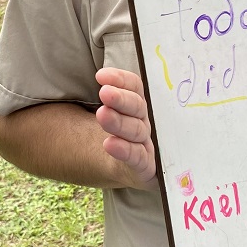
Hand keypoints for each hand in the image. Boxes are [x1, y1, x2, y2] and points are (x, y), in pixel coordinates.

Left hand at [95, 68, 156, 183]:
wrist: (123, 170)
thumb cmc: (118, 137)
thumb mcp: (111, 115)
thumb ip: (108, 97)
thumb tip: (100, 77)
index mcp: (138, 106)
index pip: (135, 87)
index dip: (121, 80)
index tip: (101, 76)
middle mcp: (144, 122)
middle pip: (137, 107)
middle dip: (121, 99)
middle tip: (104, 93)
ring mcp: (147, 145)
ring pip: (136, 131)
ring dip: (119, 122)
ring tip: (102, 114)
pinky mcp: (146, 168)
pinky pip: (137, 158)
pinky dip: (125, 150)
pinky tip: (110, 144)